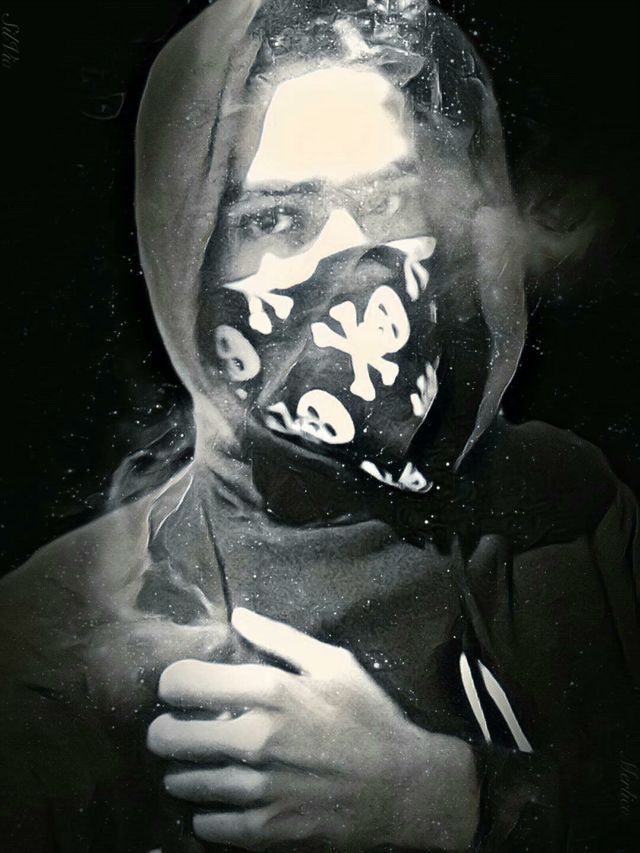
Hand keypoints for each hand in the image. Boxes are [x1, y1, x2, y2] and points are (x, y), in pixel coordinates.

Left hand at [148, 608, 478, 850]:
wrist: (404, 787)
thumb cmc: (369, 717)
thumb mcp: (333, 663)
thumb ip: (279, 637)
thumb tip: (238, 615)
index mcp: (269, 690)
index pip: (181, 683)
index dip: (172, 684)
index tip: (180, 690)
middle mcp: (255, 738)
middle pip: (166, 737)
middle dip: (165, 731)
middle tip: (178, 731)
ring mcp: (259, 788)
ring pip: (182, 782)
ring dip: (184, 772)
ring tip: (201, 765)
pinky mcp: (266, 830)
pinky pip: (206, 825)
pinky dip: (207, 812)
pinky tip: (222, 799)